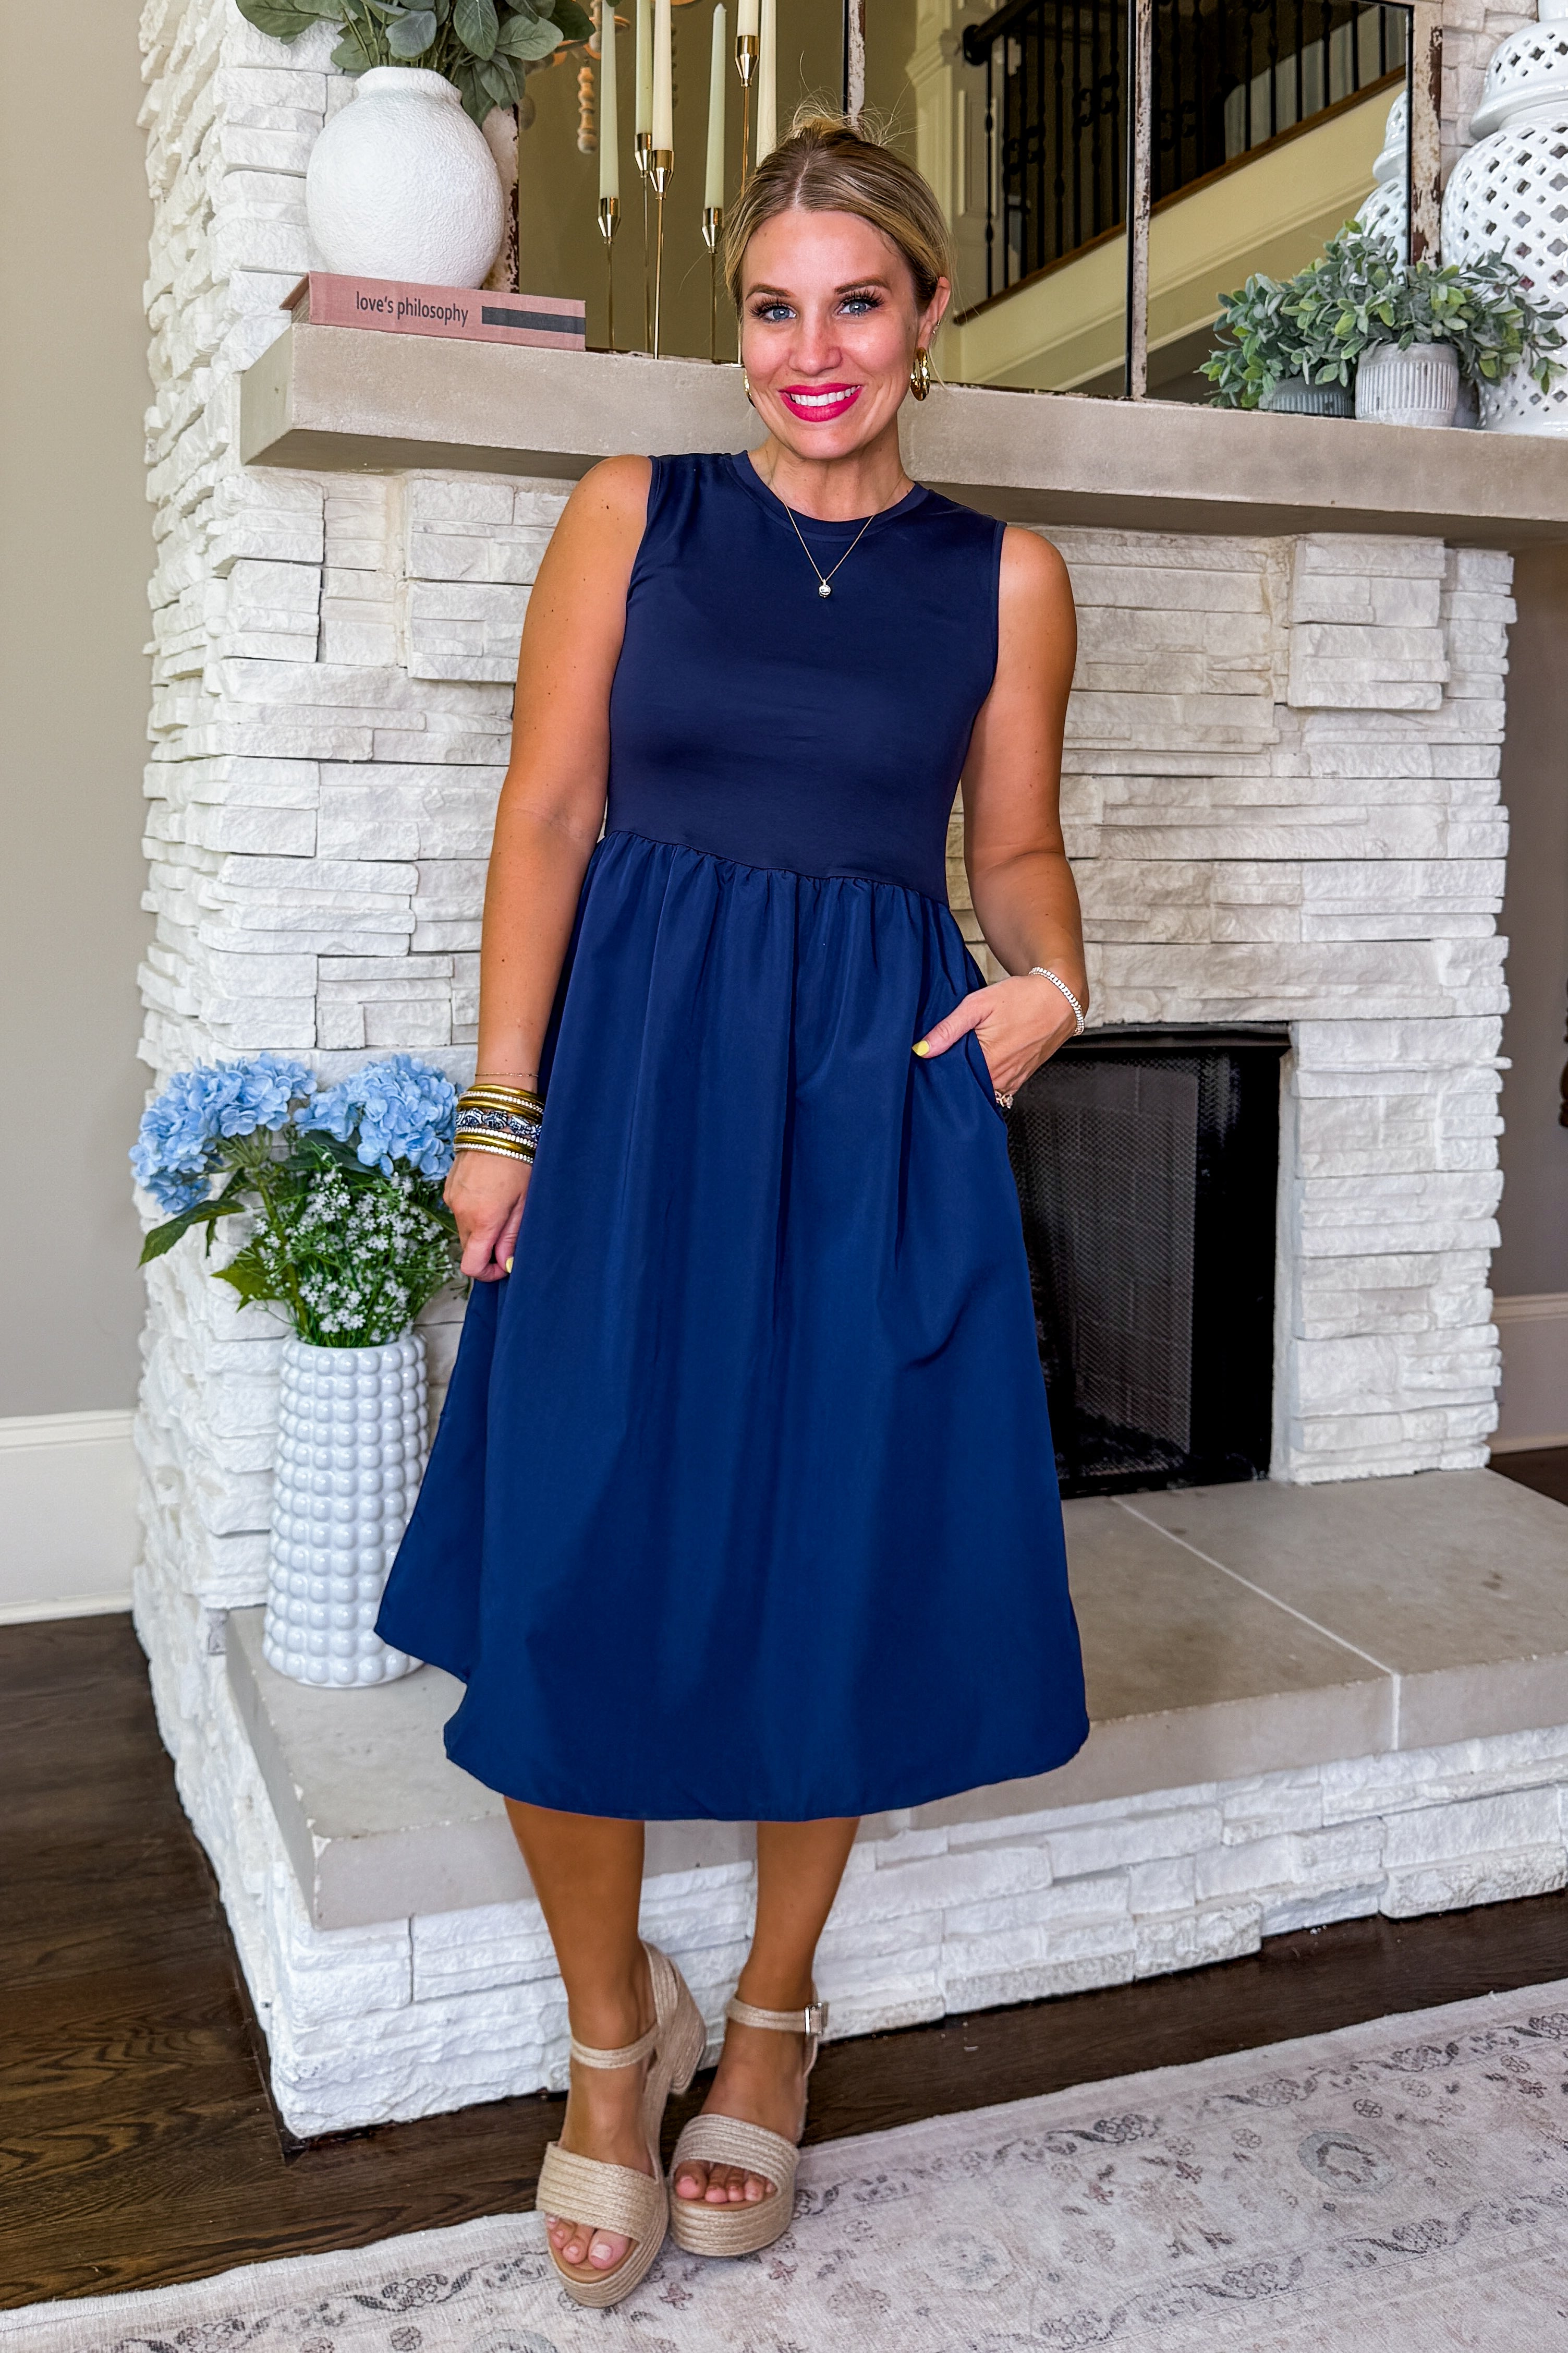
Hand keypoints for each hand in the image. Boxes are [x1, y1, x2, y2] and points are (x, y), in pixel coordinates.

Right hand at [446, 1150, 530, 1281]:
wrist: (496, 1123)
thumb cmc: (518, 1161)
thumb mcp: (524, 1201)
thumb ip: (512, 1236)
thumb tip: (505, 1263)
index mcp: (482, 1220)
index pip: (471, 1266)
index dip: (487, 1273)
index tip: (503, 1266)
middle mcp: (461, 1213)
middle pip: (468, 1248)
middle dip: (487, 1249)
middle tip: (509, 1232)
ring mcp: (452, 1199)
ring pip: (464, 1229)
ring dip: (481, 1227)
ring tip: (502, 1205)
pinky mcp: (448, 1188)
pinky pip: (460, 1210)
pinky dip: (473, 1210)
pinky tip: (489, 1192)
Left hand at [914, 971, 1080, 1097]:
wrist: (1060, 998)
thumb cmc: (1022, 998)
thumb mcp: (979, 1004)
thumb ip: (949, 1028)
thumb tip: (922, 1049)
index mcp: (987, 1062)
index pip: (951, 1081)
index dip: (938, 1071)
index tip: (930, 1062)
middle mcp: (1001, 1078)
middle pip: (966, 1087)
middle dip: (953, 1078)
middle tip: (944, 1060)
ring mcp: (1012, 1081)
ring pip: (983, 1090)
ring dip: (971, 1079)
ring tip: (963, 1061)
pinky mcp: (1021, 1079)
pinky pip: (998, 1089)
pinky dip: (987, 1080)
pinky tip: (982, 1065)